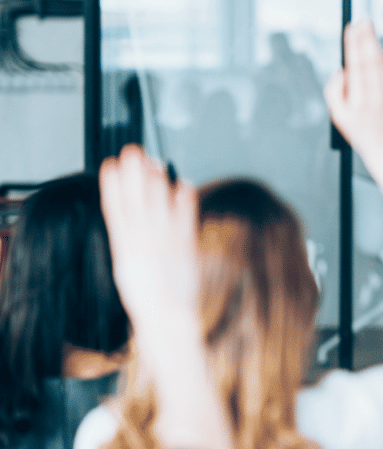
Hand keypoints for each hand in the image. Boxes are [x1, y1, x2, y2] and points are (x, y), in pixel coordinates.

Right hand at [99, 144, 199, 328]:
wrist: (166, 318)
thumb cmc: (148, 298)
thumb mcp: (129, 269)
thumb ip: (130, 244)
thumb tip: (129, 222)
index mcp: (124, 248)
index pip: (115, 209)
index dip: (113, 185)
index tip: (110, 165)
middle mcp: (142, 243)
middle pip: (136, 201)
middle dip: (134, 174)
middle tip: (133, 151)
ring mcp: (164, 243)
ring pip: (158, 205)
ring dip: (156, 181)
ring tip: (155, 161)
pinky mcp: (185, 247)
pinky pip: (185, 218)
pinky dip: (185, 200)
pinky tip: (183, 183)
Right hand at [326, 20, 382, 229]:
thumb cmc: (361, 132)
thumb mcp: (339, 117)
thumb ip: (335, 92)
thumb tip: (341, 71)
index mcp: (358, 100)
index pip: (355, 65)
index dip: (354, 45)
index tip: (352, 29)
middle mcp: (376, 95)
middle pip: (370, 59)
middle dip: (366, 38)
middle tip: (363, 21)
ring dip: (375, 45)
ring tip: (368, 30)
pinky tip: (378, 51)